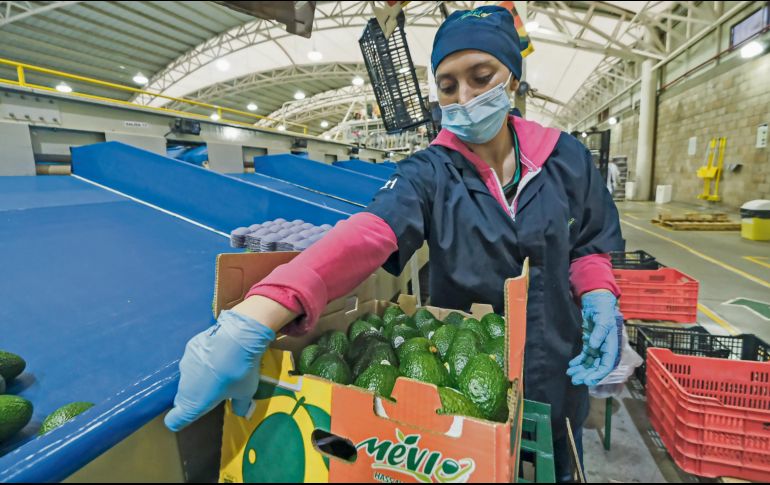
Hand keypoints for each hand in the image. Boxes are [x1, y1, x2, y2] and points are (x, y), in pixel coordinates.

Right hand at [164, 310, 274, 431]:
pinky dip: (202, 358)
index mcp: (195, 403)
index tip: (190, 416)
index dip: (180, 420)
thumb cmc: (240, 371)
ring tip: (220, 367)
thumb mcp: (246, 393)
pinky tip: (217, 352)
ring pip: (189, 377)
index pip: (174, 420)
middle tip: (215, 389)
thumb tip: (240, 411)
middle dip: (196, 396)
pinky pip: (194, 358)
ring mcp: (185, 366)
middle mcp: (185, 386)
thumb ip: (240, 405)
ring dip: (199, 376)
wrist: (237, 338)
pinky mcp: (189, 348)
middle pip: (183, 398)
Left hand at [566, 291, 621, 386]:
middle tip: (575, 380)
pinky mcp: (591, 343)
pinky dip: (579, 362)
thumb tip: (594, 347)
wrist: (597, 301)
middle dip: (587, 374)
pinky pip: (586, 356)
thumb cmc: (603, 309)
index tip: (588, 380)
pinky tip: (571, 366)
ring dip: (582, 370)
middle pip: (598, 366)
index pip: (607, 364)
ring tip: (571, 374)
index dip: (598, 374)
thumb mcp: (602, 318)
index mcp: (612, 344)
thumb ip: (599, 333)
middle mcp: (606, 348)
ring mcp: (598, 346)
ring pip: (591, 363)